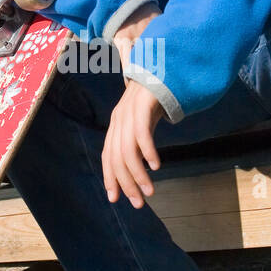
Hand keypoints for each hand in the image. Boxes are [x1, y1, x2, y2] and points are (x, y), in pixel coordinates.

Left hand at [102, 78, 164, 206]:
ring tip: (149, 191)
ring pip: (127, 151)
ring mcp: (128, 112)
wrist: (163, 67)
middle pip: (116, 158)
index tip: (115, 198)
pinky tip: (155, 166)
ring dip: (137, 174)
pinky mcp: (142, 105)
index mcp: (116, 125)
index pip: (108, 157)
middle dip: (126, 183)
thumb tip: (140, 165)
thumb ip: (138, 140)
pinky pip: (141, 134)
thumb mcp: (143, 121)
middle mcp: (118, 120)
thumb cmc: (155, 98)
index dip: (110, 178)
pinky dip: (147, 152)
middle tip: (138, 203)